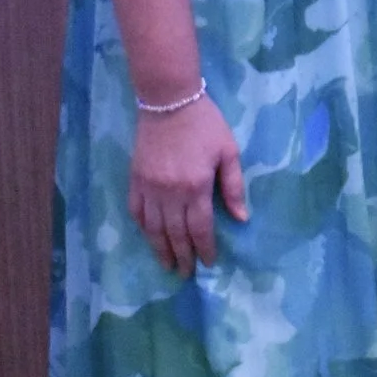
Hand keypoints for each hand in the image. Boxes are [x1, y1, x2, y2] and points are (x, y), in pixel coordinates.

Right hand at [129, 94, 247, 276]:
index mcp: (196, 187)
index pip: (200, 228)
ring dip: (160, 249)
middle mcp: (170, 193)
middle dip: (182, 256)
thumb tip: (241, 218)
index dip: (204, 248)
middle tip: (186, 274)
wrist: (169, 101)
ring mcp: (149, 188)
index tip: (208, 263)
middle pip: (175, 234)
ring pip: (153, 228)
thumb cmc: (206, 124)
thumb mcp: (228, 152)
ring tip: (167, 265)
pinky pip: (136, 211)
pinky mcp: (135, 180)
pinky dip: (143, 228)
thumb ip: (233, 186)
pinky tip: (149, 238)